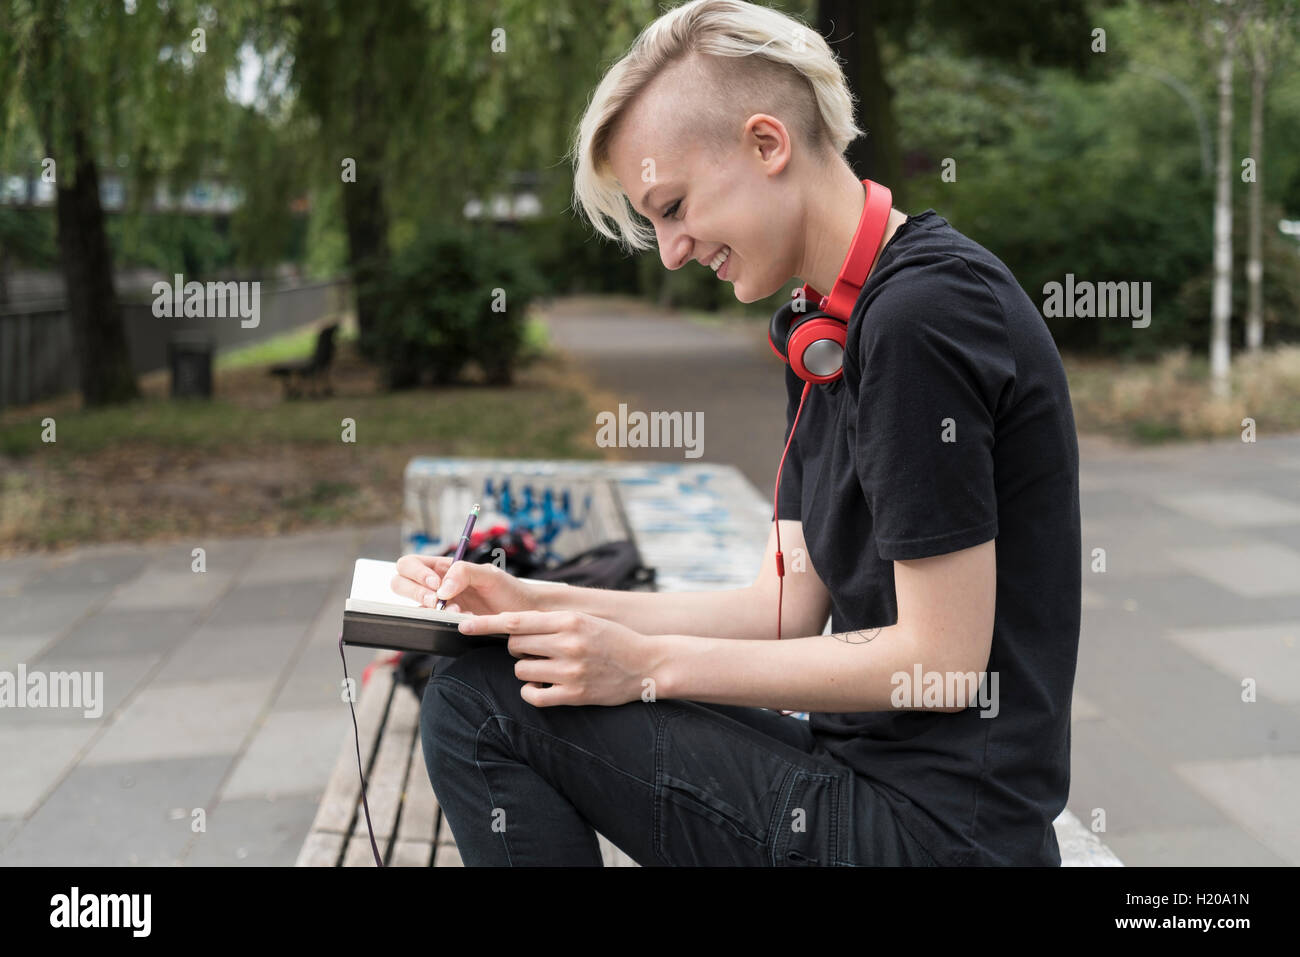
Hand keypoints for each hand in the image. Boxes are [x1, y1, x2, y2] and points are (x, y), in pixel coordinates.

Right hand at [389, 554, 544, 614]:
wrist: (525, 615)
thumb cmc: (509, 590)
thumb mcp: (489, 574)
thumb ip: (464, 572)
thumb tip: (441, 588)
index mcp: (443, 568)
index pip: (409, 563)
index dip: (415, 573)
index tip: (436, 583)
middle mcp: (436, 586)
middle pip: (400, 582)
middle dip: (414, 592)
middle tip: (437, 601)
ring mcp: (439, 607)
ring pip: (410, 605)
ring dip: (426, 609)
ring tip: (454, 611)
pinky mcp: (445, 624)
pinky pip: (427, 624)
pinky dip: (438, 622)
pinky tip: (463, 620)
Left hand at [459, 609, 663, 707]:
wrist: (647, 664)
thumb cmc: (612, 640)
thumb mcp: (584, 621)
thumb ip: (551, 622)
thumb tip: (512, 625)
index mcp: (568, 621)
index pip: (516, 621)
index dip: (486, 624)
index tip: (462, 626)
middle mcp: (568, 643)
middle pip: (515, 645)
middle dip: (517, 648)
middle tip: (535, 650)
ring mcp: (571, 670)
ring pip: (521, 669)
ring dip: (526, 670)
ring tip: (546, 668)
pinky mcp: (574, 694)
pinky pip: (533, 695)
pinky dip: (531, 691)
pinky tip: (541, 687)